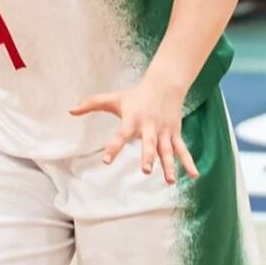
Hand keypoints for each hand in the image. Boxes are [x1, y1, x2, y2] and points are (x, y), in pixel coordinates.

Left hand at [69, 76, 199, 184]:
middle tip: (145, 171)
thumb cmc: (135, 95)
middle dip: (148, 157)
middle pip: (148, 144)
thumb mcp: (113, 98)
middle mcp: (149, 127)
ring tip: (170, 181)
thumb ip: (91, 104)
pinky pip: (182, 150)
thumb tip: (70, 111)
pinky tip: (195, 176)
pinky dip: (189, 162)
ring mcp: (163, 131)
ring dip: (169, 165)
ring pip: (167, 150)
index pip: (120, 135)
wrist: (164, 83)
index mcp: (132, 120)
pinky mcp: (174, 134)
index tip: (105, 160)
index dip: (113, 147)